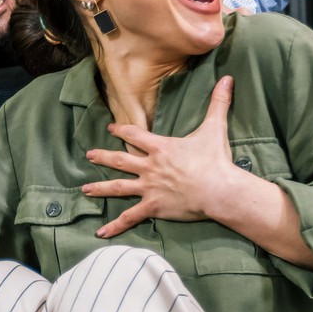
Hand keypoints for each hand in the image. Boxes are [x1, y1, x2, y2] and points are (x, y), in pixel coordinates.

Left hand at [83, 75, 240, 238]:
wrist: (218, 188)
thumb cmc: (216, 159)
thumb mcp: (215, 127)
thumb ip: (218, 102)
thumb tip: (228, 78)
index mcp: (160, 148)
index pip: (134, 136)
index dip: (122, 131)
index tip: (111, 128)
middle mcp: (149, 167)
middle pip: (120, 160)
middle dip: (103, 157)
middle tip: (89, 155)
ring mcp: (149, 188)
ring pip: (118, 187)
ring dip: (100, 188)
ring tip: (85, 190)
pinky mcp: (153, 207)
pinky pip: (130, 217)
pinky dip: (115, 226)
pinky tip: (101, 233)